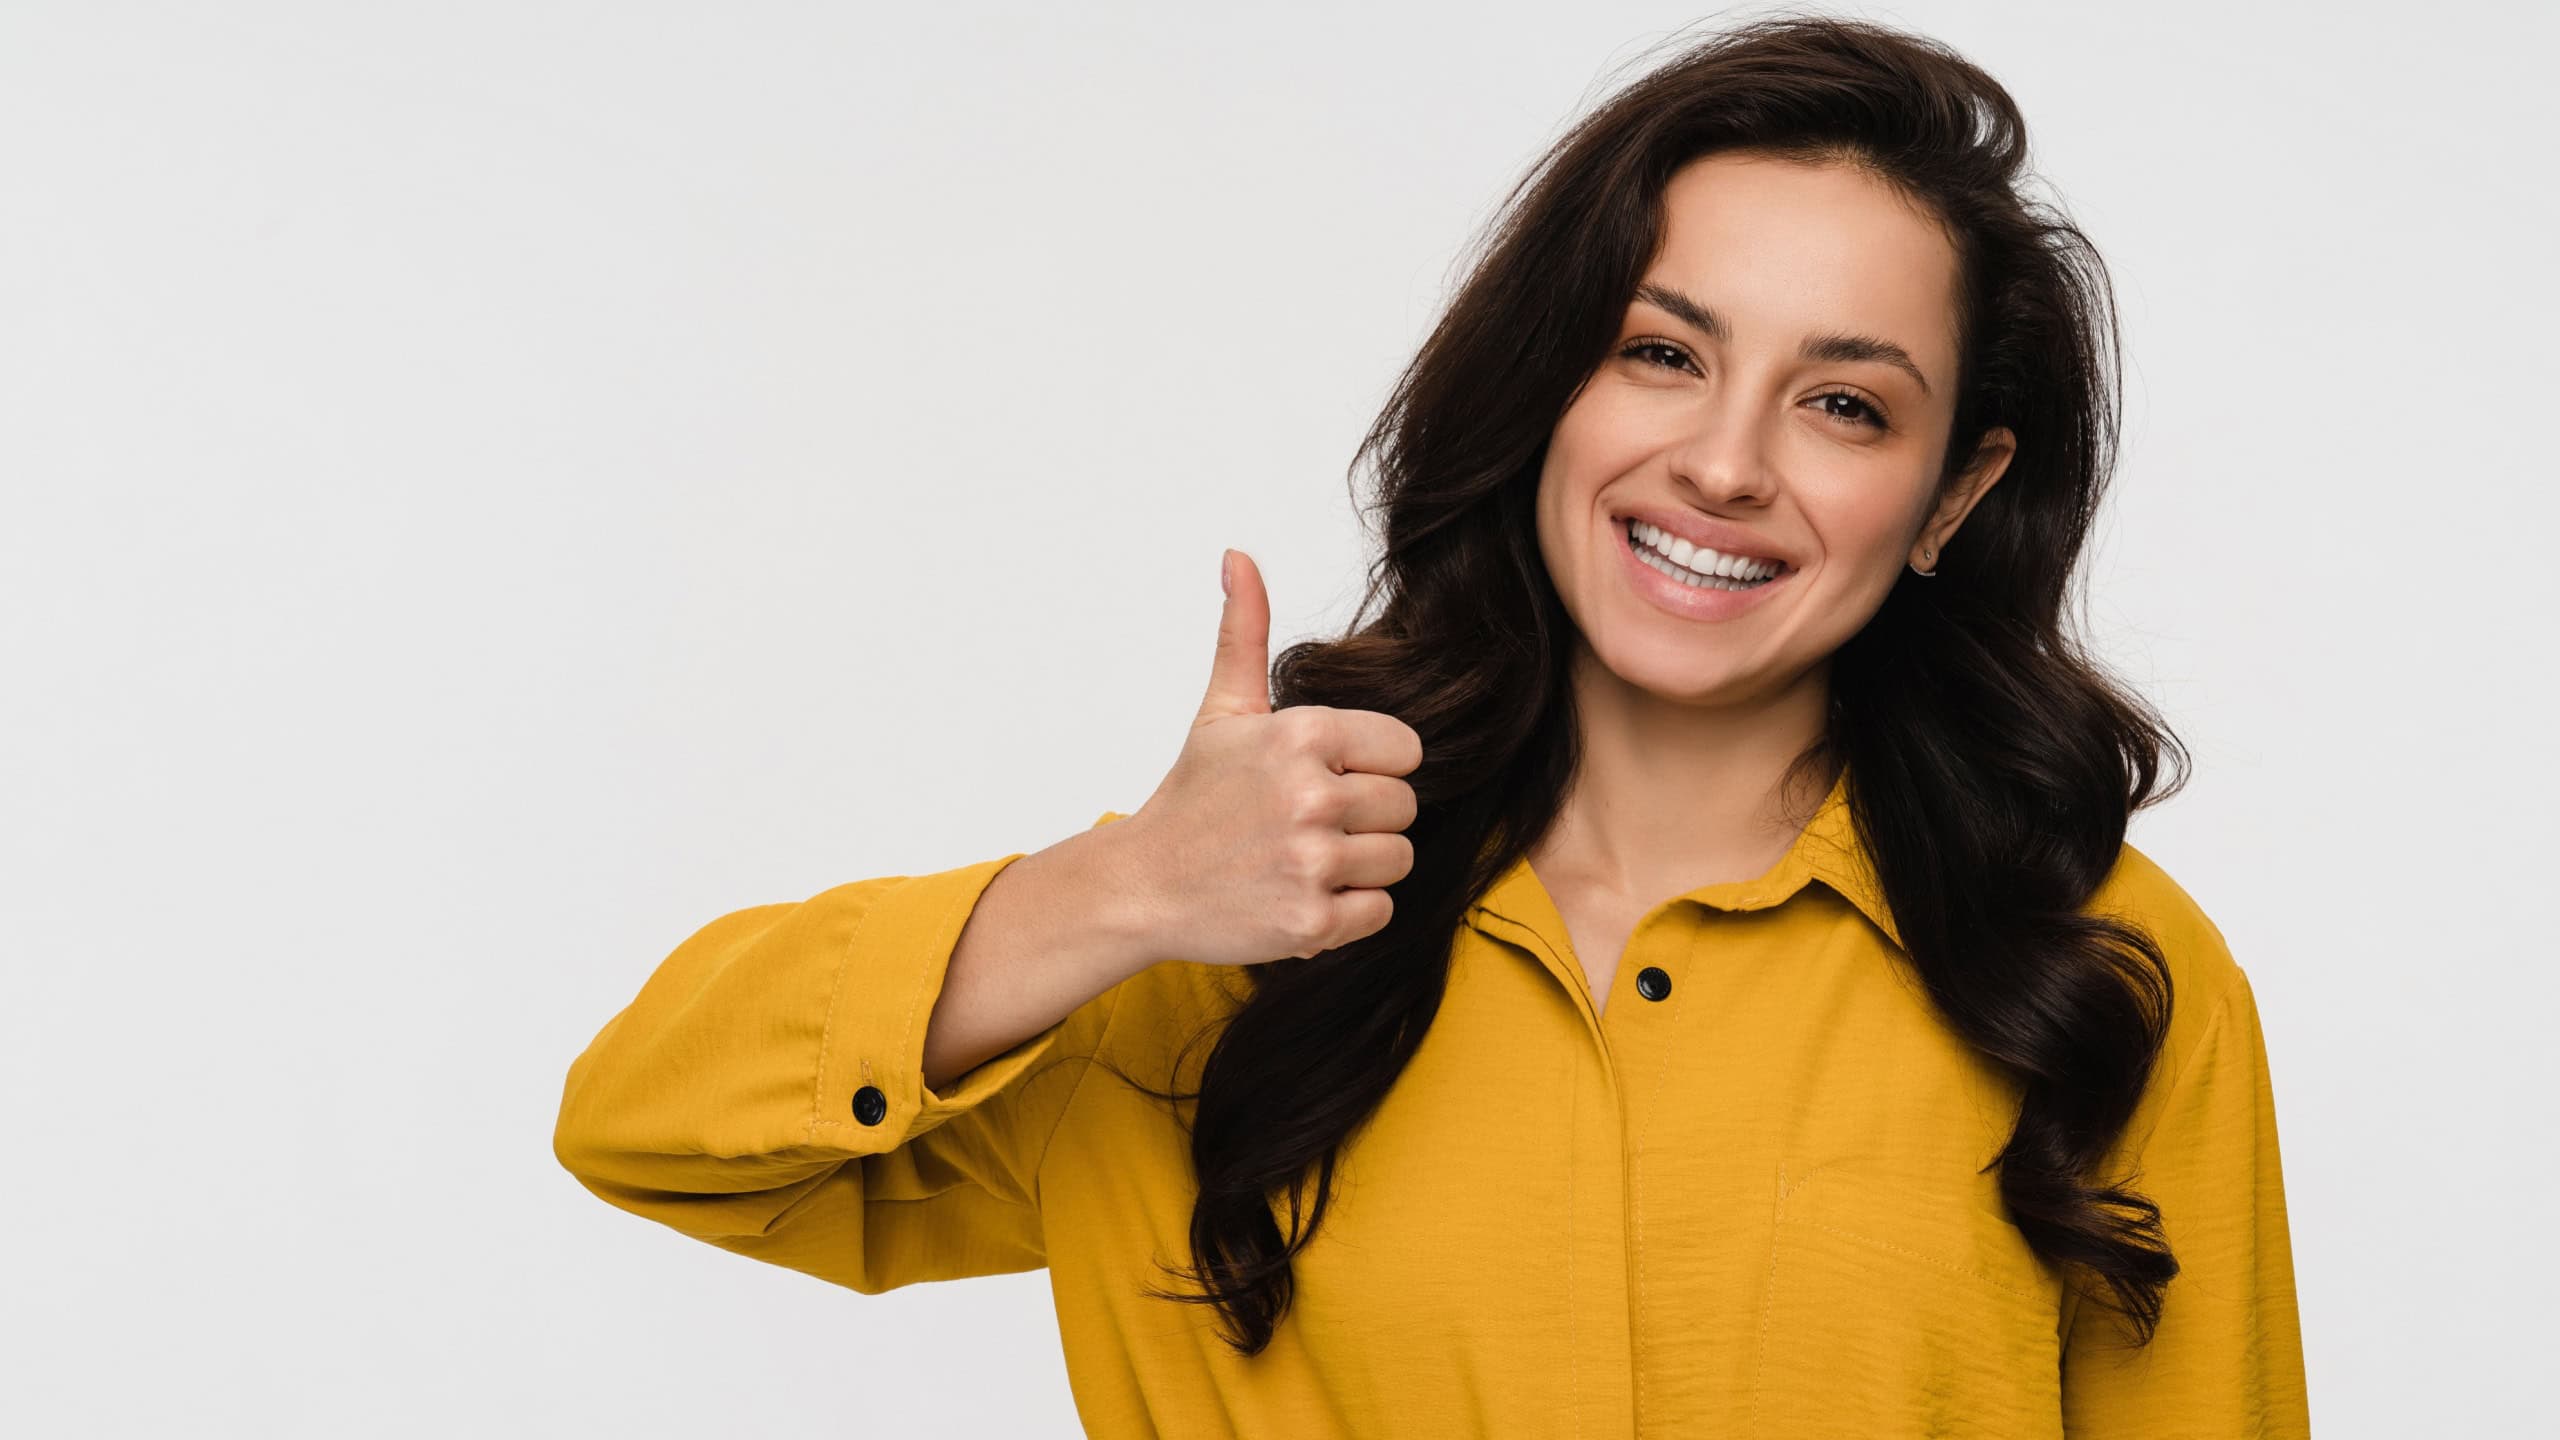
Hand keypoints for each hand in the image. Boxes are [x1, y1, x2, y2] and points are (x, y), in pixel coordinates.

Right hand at [1114, 549, 1422, 966]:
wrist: (1142, 885)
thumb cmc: (1192, 798)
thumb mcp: (1222, 711)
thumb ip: (1245, 633)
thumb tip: (1239, 556)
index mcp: (1301, 736)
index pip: (1406, 750)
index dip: (1371, 766)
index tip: (1327, 778)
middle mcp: (1311, 797)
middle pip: (1405, 808)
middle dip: (1365, 819)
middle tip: (1307, 826)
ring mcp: (1312, 863)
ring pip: (1397, 861)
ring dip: (1359, 868)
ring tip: (1303, 861)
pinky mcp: (1312, 924)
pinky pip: (1379, 912)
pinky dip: (1347, 914)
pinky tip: (1301, 896)